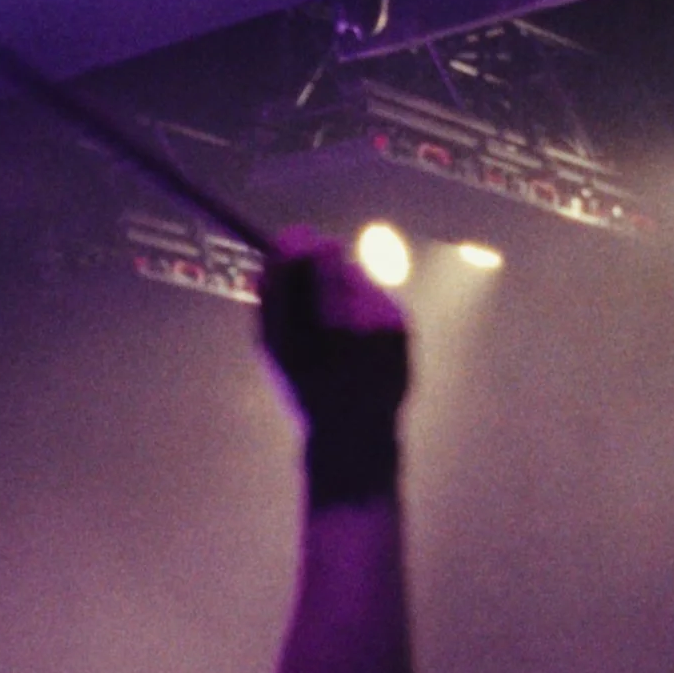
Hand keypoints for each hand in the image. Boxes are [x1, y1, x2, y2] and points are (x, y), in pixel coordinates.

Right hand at [261, 228, 409, 436]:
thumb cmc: (305, 390)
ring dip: (344, 284)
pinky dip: (367, 305)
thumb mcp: (273, 350)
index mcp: (301, 332)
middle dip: (320, 254)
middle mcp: (341, 323)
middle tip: (316, 257)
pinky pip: (378, 295)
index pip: (297, 262)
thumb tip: (273, 249)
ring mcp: (376, 322)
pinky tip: (364, 336)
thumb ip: (271, 298)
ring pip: (355, 273)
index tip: (291, 239)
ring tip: (340, 322)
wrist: (355, 432)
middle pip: (330, 256)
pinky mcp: (402, 325)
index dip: (294, 245)